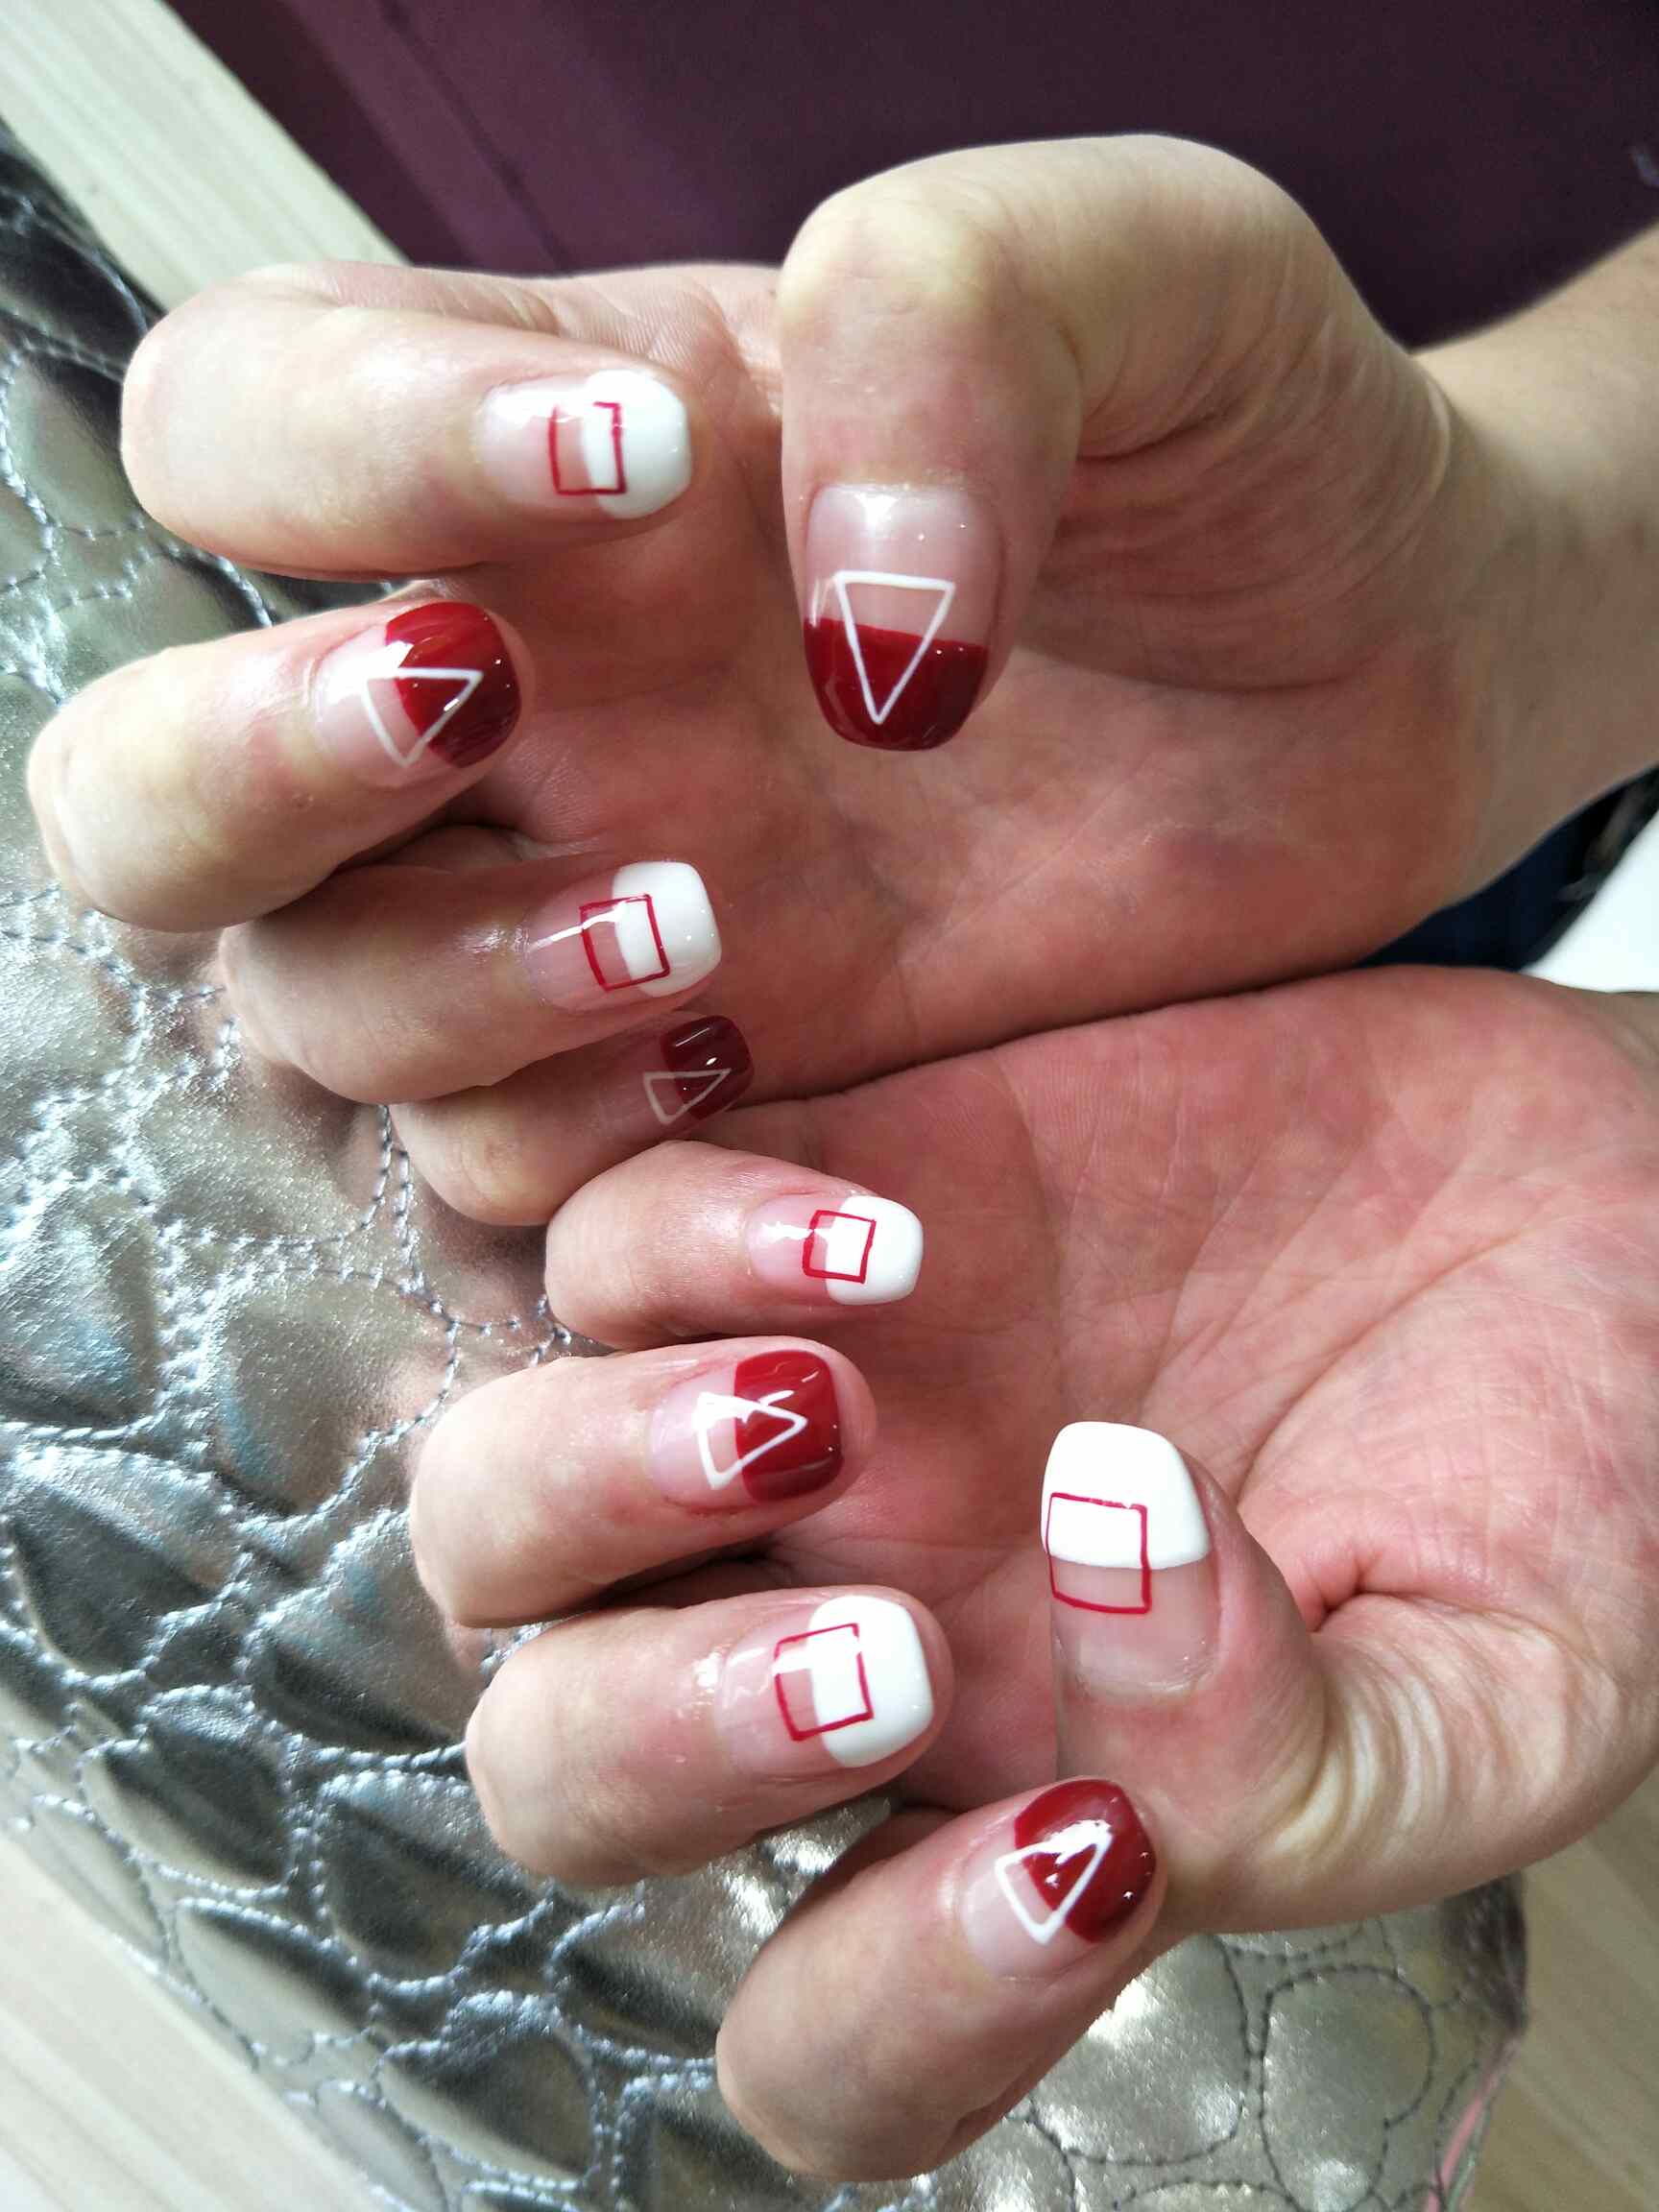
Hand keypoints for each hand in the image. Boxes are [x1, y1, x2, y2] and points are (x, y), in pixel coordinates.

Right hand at [26, 139, 1594, 1222]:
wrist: (1398, 684)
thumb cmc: (1256, 441)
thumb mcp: (1144, 279)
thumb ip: (953, 344)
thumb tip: (839, 644)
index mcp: (553, 451)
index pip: (247, 415)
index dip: (340, 448)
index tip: (643, 471)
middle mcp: (523, 704)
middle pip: (156, 788)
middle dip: (251, 770)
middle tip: (487, 712)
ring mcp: (593, 910)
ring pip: (323, 1007)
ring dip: (459, 988)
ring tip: (709, 930)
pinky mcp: (715, 1089)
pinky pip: (523, 1176)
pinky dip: (599, 1168)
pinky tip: (770, 1088)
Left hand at [409, 966, 1658, 2177]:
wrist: (1575, 1195)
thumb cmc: (1555, 1471)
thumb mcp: (1496, 1683)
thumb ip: (1301, 1753)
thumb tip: (1107, 1569)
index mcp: (1021, 1813)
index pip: (826, 2033)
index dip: (905, 2005)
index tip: (1097, 1859)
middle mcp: (860, 1630)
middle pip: (567, 1769)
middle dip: (666, 1736)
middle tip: (896, 1655)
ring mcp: (811, 1419)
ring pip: (506, 1507)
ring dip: (602, 1479)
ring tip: (823, 1404)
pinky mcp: (815, 1204)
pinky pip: (595, 1234)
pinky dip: (675, 1235)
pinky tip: (882, 1229)